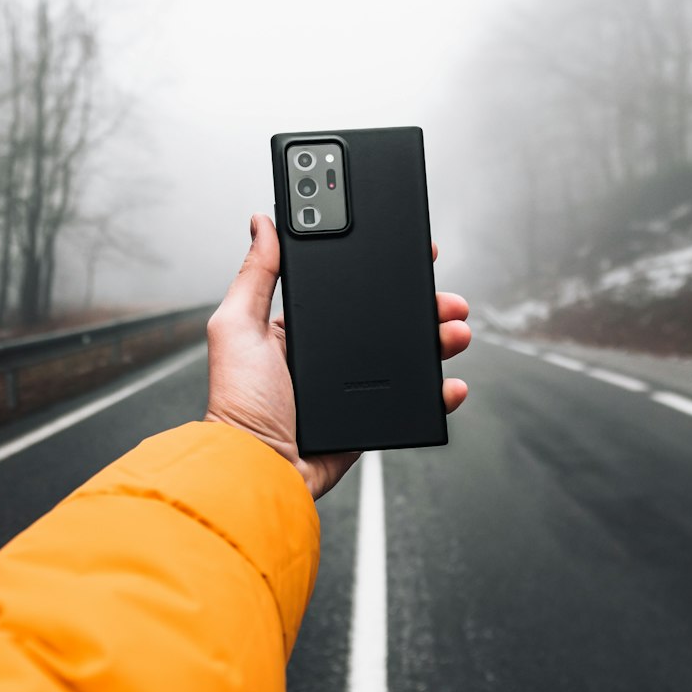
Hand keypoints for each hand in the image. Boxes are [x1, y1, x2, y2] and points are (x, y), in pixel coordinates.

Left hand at [205, 213, 470, 499]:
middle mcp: (327, 357)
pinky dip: (438, 392)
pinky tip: (450, 382)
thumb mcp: (236, 325)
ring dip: (438, 340)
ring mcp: (352, 389)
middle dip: (422, 303)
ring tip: (454, 330)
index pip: (346, 287)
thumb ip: (255, 274)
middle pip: (387, 319)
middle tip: (442, 292)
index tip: (408, 249)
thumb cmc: (238, 403)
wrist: (260, 469)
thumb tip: (262, 222)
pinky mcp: (369, 420)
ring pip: (407, 357)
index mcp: (297, 330)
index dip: (379, 268)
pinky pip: (413, 402)